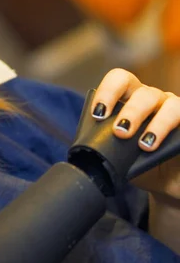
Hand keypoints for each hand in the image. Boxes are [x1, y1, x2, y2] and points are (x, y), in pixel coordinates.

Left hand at [91, 68, 179, 201]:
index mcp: (130, 98)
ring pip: (171, 105)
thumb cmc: (136, 162)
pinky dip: (171, 130)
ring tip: (144, 145)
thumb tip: (90, 148)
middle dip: (130, 112)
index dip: (108, 92)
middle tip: (120, 133)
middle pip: (143, 94)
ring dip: (157, 124)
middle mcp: (154, 99)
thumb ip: (105, 143)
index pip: (119, 80)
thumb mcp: (117, 153)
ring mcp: (174, 110)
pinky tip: (160, 145)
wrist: (163, 182)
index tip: (98, 114)